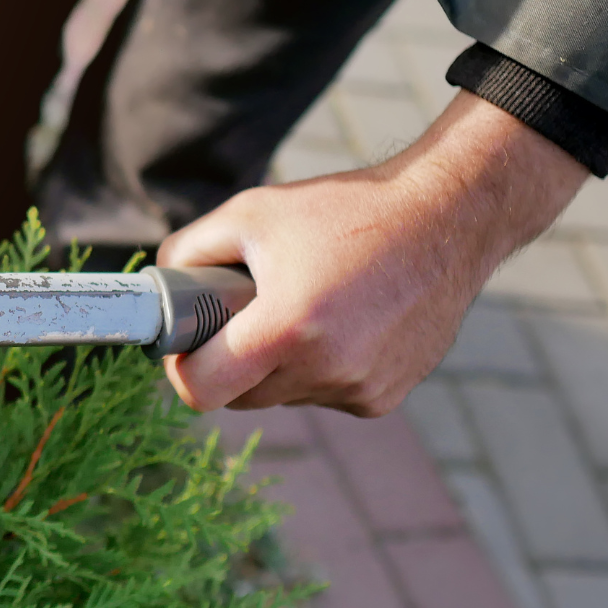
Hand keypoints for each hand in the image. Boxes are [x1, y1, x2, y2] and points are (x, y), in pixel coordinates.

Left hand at [158, 90, 589, 415]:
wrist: (449, 218)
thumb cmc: (344, 211)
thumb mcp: (250, 213)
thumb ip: (187, 252)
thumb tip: (158, 289)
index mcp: (286, 328)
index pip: (200, 391)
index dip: (181, 369)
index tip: (185, 344)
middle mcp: (325, 370)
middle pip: (239, 396)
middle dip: (229, 362)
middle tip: (242, 314)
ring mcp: (359, 389)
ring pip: (282, 396)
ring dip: (276, 365)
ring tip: (303, 307)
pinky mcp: (384, 397)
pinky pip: (322, 394)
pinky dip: (317, 369)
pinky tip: (341, 323)